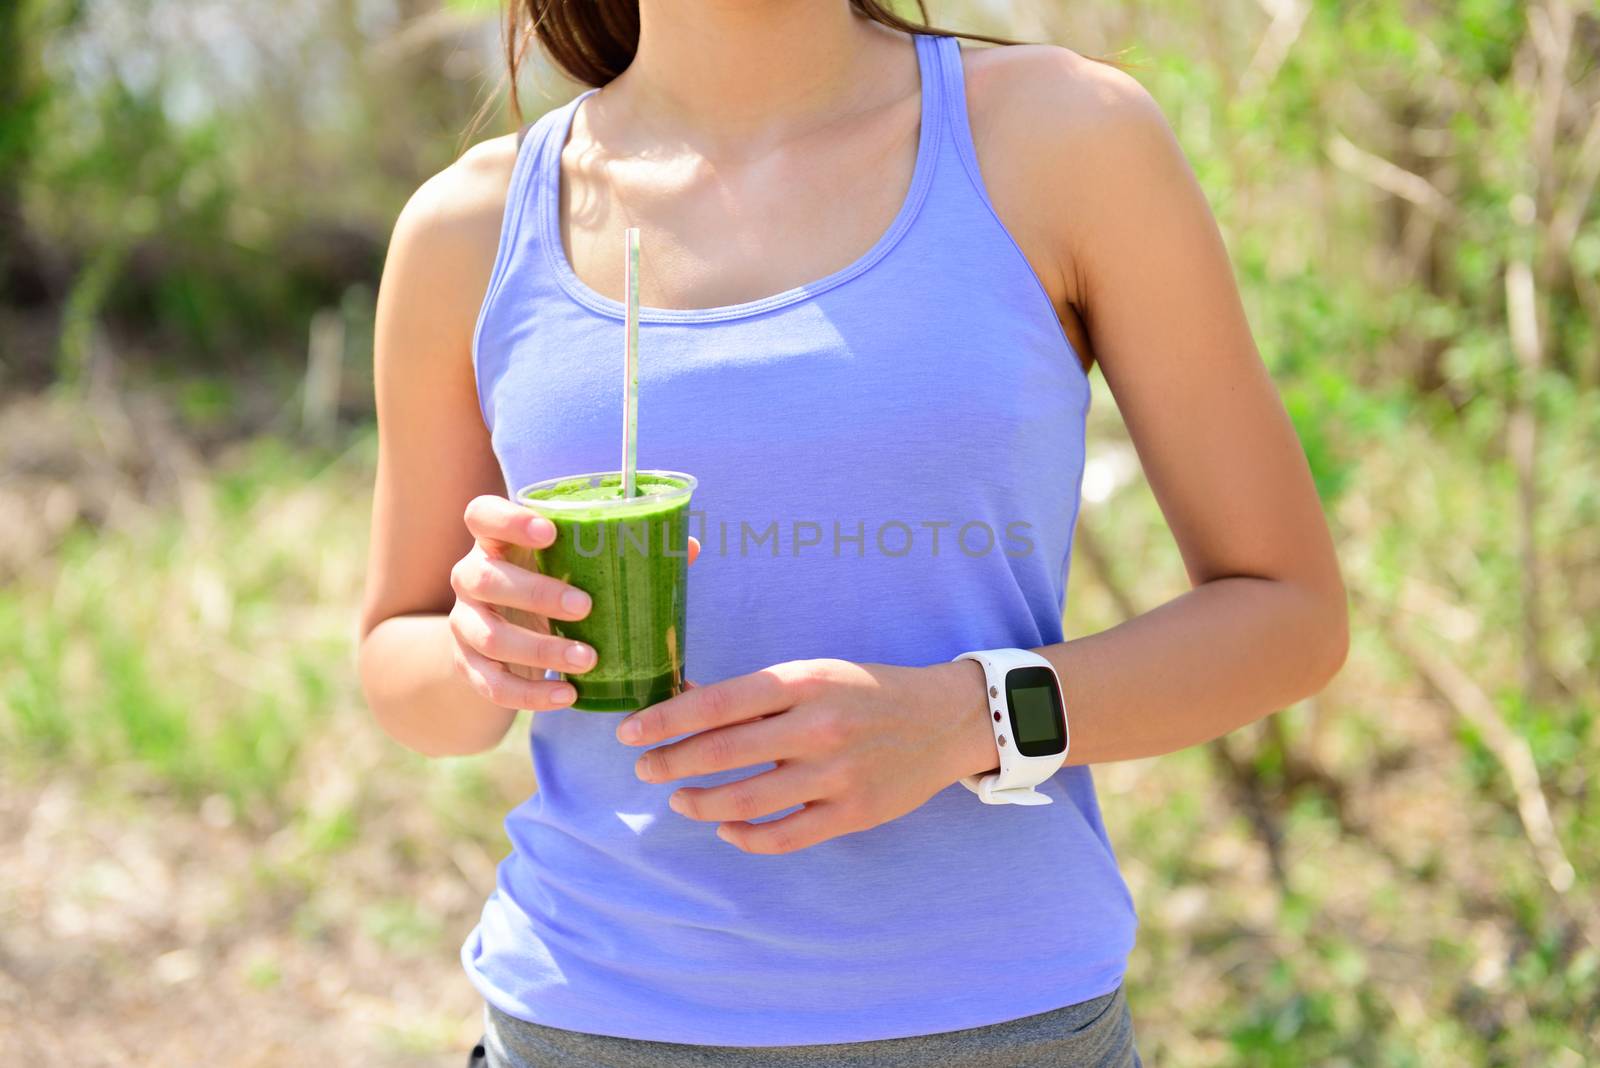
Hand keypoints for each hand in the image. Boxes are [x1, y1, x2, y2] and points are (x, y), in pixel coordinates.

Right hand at [447, 494, 698, 709]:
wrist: (499, 642)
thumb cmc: (550, 586)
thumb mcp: (572, 566)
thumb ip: (623, 554)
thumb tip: (688, 547)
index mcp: (496, 541)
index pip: (482, 515)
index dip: (508, 519)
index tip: (550, 530)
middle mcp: (471, 576)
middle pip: (485, 578)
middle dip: (536, 593)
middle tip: (586, 607)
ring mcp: (464, 623)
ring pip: (488, 635)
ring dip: (539, 650)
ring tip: (587, 660)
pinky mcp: (468, 665)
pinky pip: (490, 684)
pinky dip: (529, 694)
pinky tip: (566, 696)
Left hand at [615, 658, 997, 853]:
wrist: (945, 719)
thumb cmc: (867, 690)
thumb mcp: (814, 672)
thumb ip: (755, 693)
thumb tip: (683, 700)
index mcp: (804, 682)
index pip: (716, 703)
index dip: (665, 720)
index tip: (630, 734)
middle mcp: (817, 728)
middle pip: (721, 753)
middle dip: (670, 763)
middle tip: (644, 769)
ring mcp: (836, 775)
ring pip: (745, 800)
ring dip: (700, 803)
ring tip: (681, 799)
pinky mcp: (853, 813)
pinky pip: (783, 836)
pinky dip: (745, 837)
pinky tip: (726, 828)